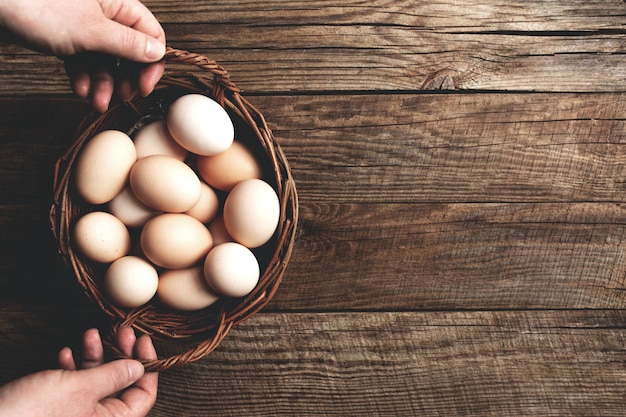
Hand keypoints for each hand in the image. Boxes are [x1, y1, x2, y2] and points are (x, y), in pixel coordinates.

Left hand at [0, 0, 166, 111]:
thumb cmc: (37, 6)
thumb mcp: (92, 31)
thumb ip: (128, 44)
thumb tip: (157, 52)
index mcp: (117, 2)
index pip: (150, 34)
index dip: (151, 62)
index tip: (144, 86)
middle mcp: (104, 12)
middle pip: (129, 50)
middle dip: (126, 77)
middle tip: (125, 96)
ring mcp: (84, 25)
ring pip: (105, 60)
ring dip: (104, 84)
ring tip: (97, 101)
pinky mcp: (65, 36)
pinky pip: (84, 60)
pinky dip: (84, 77)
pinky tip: (80, 89)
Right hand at [0, 327, 158, 416]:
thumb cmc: (33, 414)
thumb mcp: (81, 388)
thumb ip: (113, 376)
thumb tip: (140, 367)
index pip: (144, 396)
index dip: (147, 366)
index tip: (143, 341)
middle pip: (121, 385)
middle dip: (120, 354)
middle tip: (121, 332)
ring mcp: (75, 415)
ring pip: (95, 382)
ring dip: (93, 355)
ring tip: (89, 334)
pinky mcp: (55, 410)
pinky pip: (72, 387)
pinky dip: (71, 368)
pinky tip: (65, 353)